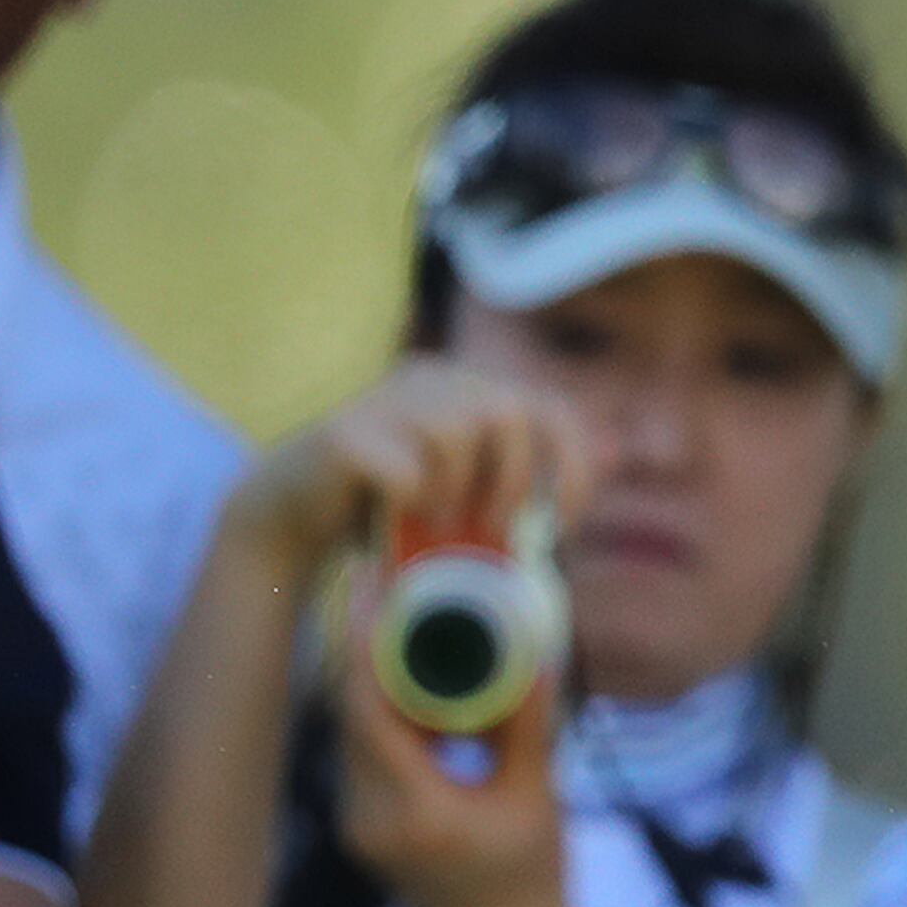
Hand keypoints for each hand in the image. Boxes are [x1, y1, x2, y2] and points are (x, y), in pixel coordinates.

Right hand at [222, 357, 589, 579]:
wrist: (291, 515)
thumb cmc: (392, 506)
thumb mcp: (468, 489)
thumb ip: (528, 469)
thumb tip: (615, 451)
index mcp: (469, 387)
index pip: (551, 409)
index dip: (572, 466)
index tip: (565, 523)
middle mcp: (430, 378)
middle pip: (506, 413)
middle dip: (514, 482)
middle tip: (495, 529)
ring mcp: (382, 397)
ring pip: (455, 433)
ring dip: (457, 492)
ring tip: (438, 522)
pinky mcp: (343, 431)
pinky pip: (405, 465)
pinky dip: (413, 498)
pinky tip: (398, 512)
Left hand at [333, 618, 589, 906]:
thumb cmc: (533, 880)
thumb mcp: (538, 797)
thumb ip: (527, 727)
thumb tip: (531, 656)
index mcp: (413, 812)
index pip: (368, 716)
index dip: (362, 650)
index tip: (369, 596)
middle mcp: (368, 819)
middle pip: (350, 720)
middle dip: (365, 657)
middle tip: (385, 599)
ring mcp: (359, 828)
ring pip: (350, 738)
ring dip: (372, 688)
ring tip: (398, 634)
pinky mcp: (363, 831)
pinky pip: (362, 760)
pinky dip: (382, 721)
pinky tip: (412, 693)